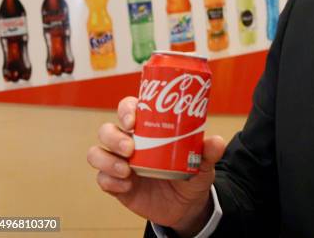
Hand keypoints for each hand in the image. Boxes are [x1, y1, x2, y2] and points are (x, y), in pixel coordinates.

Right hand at [87, 96, 225, 235]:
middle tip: (131, 148)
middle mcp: (130, 141)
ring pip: (97, 153)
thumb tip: (216, 142)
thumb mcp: (203, 162)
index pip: (129, 108)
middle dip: (114, 137)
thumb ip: (208, 152)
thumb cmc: (191, 172)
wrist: (187, 205)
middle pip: (107, 130)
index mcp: (148, 127)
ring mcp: (120, 162)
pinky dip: (110, 181)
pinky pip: (102, 179)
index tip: (134, 120)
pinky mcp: (116, 184)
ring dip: (107, 160)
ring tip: (127, 170)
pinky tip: (126, 186)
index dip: (126, 110)